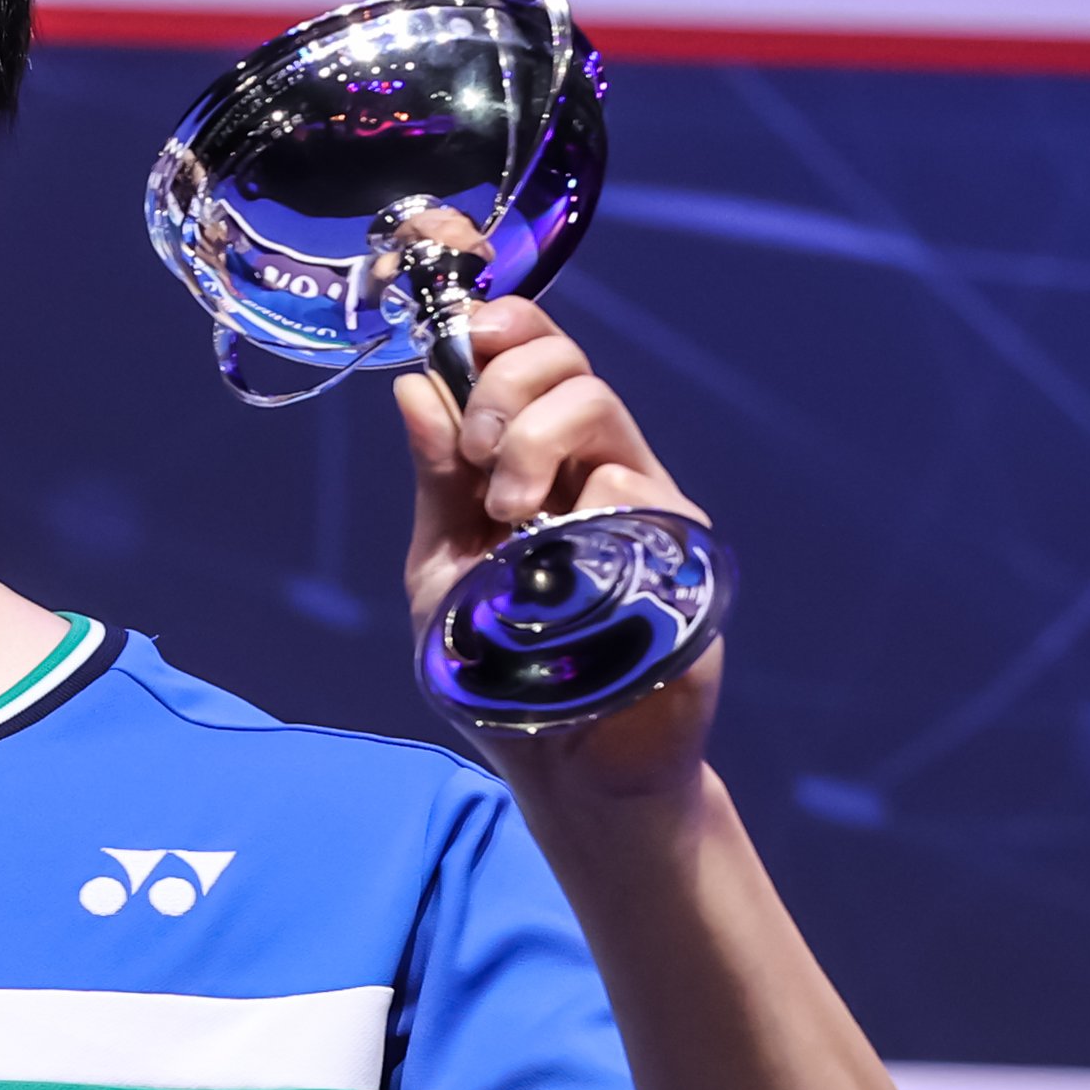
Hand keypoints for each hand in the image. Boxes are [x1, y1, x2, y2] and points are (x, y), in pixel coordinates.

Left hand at [394, 297, 719, 804]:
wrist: (566, 761)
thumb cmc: (500, 665)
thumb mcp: (443, 565)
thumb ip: (436, 483)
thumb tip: (411, 388)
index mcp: (538, 461)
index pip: (536, 359)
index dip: (505, 328)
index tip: (465, 339)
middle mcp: (596, 468)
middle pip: (569, 366)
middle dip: (505, 387)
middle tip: (478, 461)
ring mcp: (643, 503)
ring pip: (599, 408)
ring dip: (532, 440)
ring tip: (506, 514)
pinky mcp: (678, 549)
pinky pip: (634, 489)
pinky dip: (584, 509)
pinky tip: (560, 560)